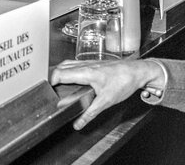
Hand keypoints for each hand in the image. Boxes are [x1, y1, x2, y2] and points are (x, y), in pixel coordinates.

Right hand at [50, 58, 164, 129]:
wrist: (137, 71)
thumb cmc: (124, 81)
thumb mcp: (106, 101)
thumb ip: (90, 113)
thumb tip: (79, 123)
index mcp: (86, 72)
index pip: (61, 73)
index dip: (51, 81)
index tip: (48, 90)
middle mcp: (86, 64)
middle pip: (62, 66)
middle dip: (53, 76)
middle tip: (50, 88)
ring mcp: (90, 62)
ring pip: (69, 63)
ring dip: (61, 71)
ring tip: (57, 83)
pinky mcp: (94, 62)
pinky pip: (76, 63)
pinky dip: (69, 69)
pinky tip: (72, 77)